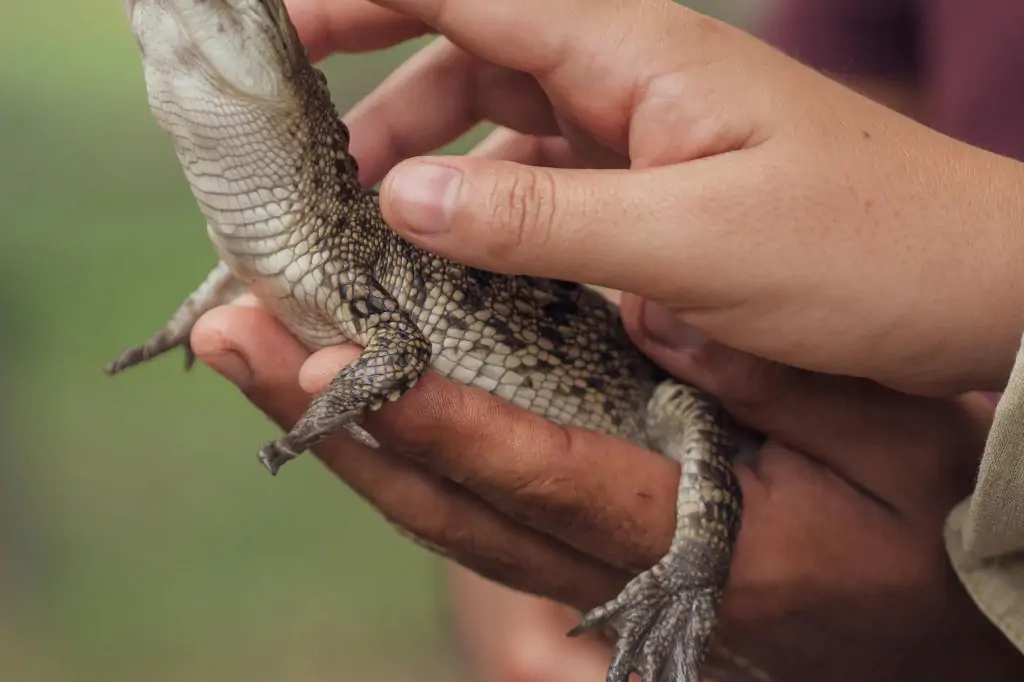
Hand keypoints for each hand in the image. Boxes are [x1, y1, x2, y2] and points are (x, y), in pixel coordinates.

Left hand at [190, 297, 1023, 680]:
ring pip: (439, 512)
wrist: (918, 632)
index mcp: (692, 539)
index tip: (335, 358)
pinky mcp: (580, 554)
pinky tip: (345, 396)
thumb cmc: (915, 535)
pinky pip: (469, 508)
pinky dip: (397, 451)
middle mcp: (612, 570)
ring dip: (342, 434)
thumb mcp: (891, 444)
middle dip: (335, 420)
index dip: (432, 418)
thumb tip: (655, 317)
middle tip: (238, 339)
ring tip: (256, 354)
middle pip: (447, 501)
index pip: (539, 475)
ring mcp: (586, 574)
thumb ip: (777, 384)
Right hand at [285, 0, 1023, 395]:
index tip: (270, 30)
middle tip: (298, 144)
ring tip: (364, 216)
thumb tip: (404, 198)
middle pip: (467, 44)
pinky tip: (455, 250)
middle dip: (372, 76)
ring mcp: (641, 129)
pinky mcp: (654, 186)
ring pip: (500, 116)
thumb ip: (544, 220)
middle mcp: (628, 73)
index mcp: (633, 52)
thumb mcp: (695, 245)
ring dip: (426, 152)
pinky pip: (543, 176)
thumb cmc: (866, 253)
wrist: (974, 291)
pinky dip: (485, 202)